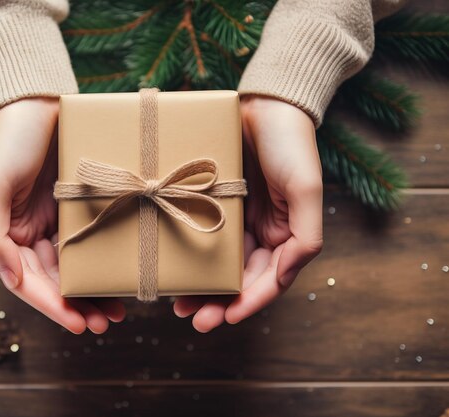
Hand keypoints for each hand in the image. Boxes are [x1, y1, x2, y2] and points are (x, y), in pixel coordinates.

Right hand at [0, 98, 125, 333]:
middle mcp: (32, 232)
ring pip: (75, 267)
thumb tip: (11, 279)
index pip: (28, 282)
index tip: (78, 324)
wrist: (40, 100)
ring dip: (92, 290)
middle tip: (104, 323)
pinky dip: (101, 260)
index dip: (51, 306)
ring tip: (115, 310)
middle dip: (76, 305)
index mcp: (8, 234)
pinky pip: (91, 240)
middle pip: (54, 281)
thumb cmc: (10, 140)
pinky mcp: (79, 205)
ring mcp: (57, 220)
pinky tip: (118, 273)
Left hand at [173, 96, 323, 331]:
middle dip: (220, 303)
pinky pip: (201, 234)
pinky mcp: (214, 202)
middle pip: (240, 279)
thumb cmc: (290, 144)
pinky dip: (191, 254)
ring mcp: (236, 219)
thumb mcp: (306, 189)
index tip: (225, 318)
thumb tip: (283, 277)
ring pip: (218, 263)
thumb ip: (304, 236)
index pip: (269, 281)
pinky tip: (175, 267)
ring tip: (179, 304)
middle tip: (194, 320)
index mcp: (286, 235)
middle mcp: (260, 232)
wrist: (264, 102)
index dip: (249, 303)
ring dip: (202, 286)